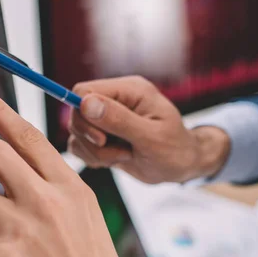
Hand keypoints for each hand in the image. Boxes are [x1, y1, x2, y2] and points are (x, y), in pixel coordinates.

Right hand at [68, 76, 230, 183]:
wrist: (181, 166)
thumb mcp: (151, 137)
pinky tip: (115, 160)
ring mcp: (106, 118)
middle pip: (76, 113)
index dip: (84, 116)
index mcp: (129, 90)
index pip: (84, 91)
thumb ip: (119, 120)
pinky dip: (92, 158)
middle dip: (92, 140)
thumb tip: (86, 103)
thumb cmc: (174, 150)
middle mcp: (115, 100)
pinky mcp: (101, 136)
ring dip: (95, 153)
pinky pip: (79, 146)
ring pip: (77, 133)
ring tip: (123, 157)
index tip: (102, 140)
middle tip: (118, 153)